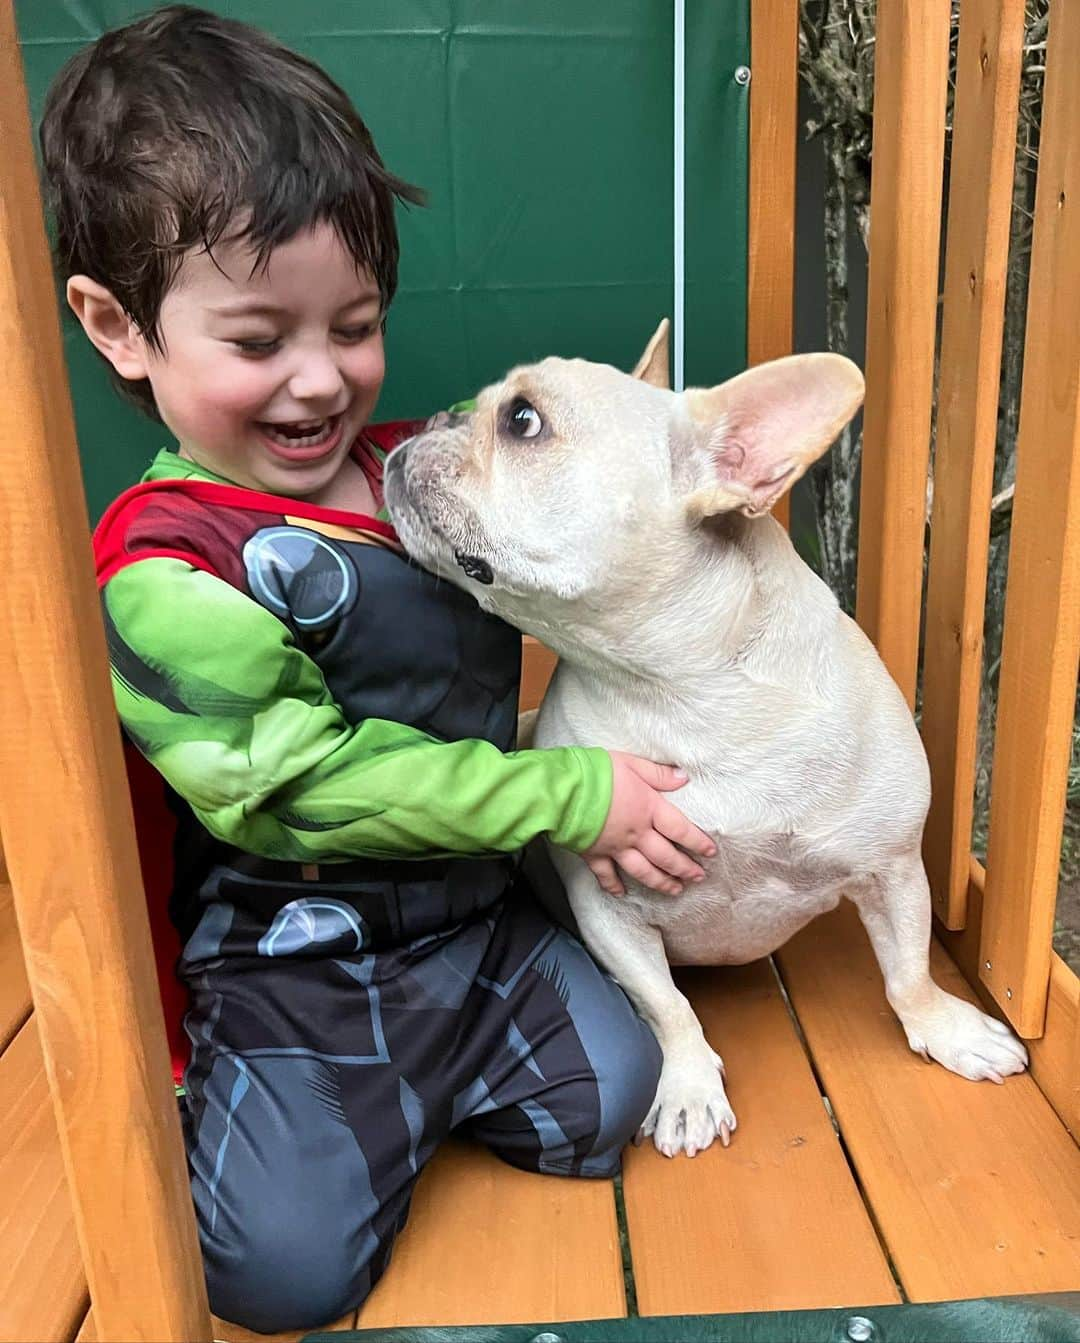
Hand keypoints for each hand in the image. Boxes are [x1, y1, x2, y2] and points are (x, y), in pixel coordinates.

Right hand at [581, 752, 716, 896]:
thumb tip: (684, 778)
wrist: (562, 791)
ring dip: (660, 882)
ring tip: (675, 891)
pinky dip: (613, 886)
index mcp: (648, 809)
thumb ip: (658, 774)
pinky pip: (606, 875)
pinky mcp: (593, 854)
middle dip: (684, 869)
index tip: (710, 853)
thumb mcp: (631, 763)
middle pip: (665, 856)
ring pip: (643, 871)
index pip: (680, 830)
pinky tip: (621, 894)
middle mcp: (636, 833)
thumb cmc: (595, 773)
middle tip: (698, 877)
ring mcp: (615, 847)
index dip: (697, 842)